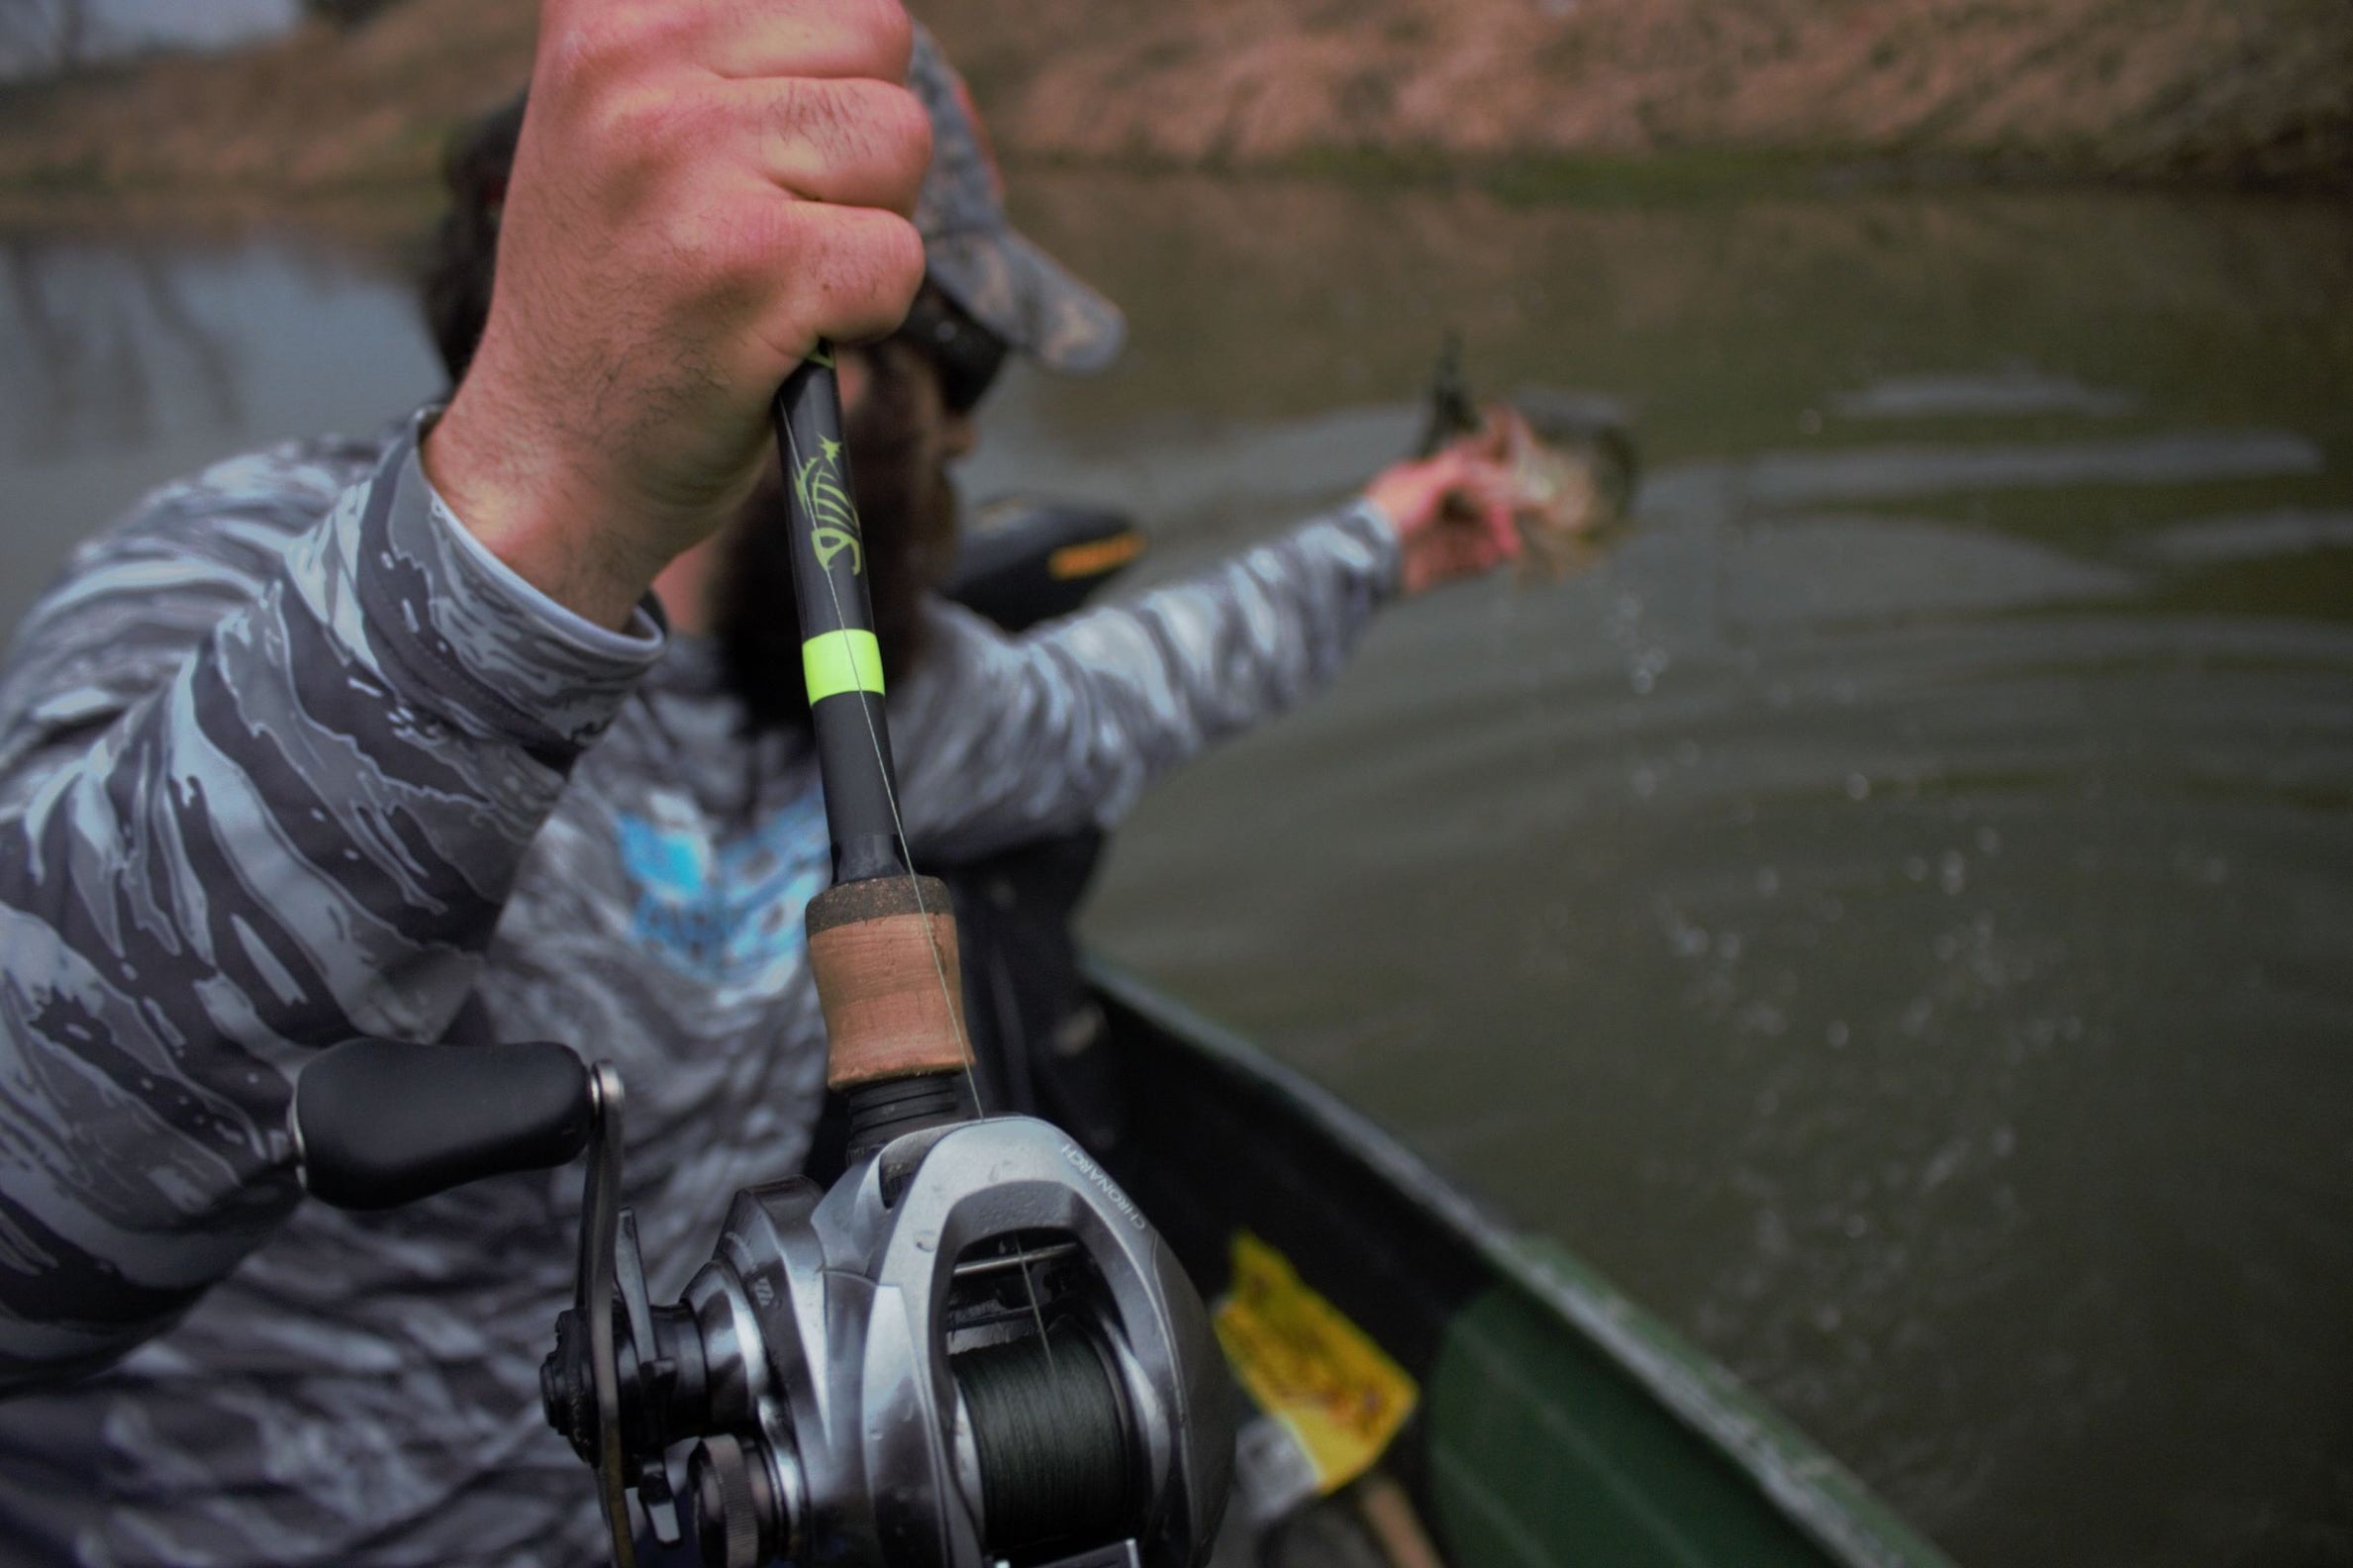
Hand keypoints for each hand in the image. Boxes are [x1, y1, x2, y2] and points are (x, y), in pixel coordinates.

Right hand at [422, 0, 930, 627]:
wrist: (550, 456)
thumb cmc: (623, 292)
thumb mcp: (631, 123)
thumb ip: (742, 57)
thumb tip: (916, 40)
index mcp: (610, 13)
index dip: (839, 79)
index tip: (777, 152)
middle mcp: (635, 69)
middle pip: (880, 43)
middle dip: (863, 147)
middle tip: (778, 225)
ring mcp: (688, 163)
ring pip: (900, 142)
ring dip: (868, 225)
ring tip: (773, 278)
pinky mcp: (747, 266)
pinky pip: (898, 255)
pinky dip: (871, 311)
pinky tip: (785, 333)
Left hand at [1362, 441, 1521, 594]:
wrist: (1368, 556)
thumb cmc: (1390, 512)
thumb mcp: (1426, 479)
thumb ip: (1458, 469)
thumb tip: (1484, 465)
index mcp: (1422, 484)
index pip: (1465, 484)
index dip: (1488, 491)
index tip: (1509, 499)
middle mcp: (1427, 510)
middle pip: (1471, 514)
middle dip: (1495, 522)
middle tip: (1510, 534)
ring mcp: (1429, 539)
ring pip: (1470, 539)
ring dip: (1491, 542)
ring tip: (1507, 550)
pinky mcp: (1431, 565)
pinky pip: (1461, 562)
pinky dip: (1479, 561)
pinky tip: (1492, 561)